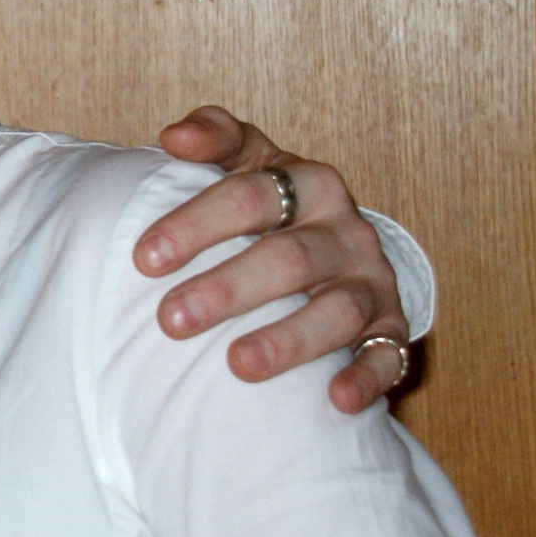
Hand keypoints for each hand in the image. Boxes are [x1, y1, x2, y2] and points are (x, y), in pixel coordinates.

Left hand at [134, 106, 412, 412]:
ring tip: (237, 365)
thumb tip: (172, 136)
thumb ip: (216, 137)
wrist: (343, 247)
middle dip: (228, 289)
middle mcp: (345, 230)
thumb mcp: (250, 160)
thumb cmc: (277, 205)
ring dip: (289, 339)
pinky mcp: (391, 329)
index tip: (144, 259)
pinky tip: (336, 400)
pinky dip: (366, 376)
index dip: (196, 224)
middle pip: (289, 258)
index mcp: (307, 183)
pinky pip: (387, 355)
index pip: (250, 195)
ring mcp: (371, 281)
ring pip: (338, 310)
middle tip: (171, 320)